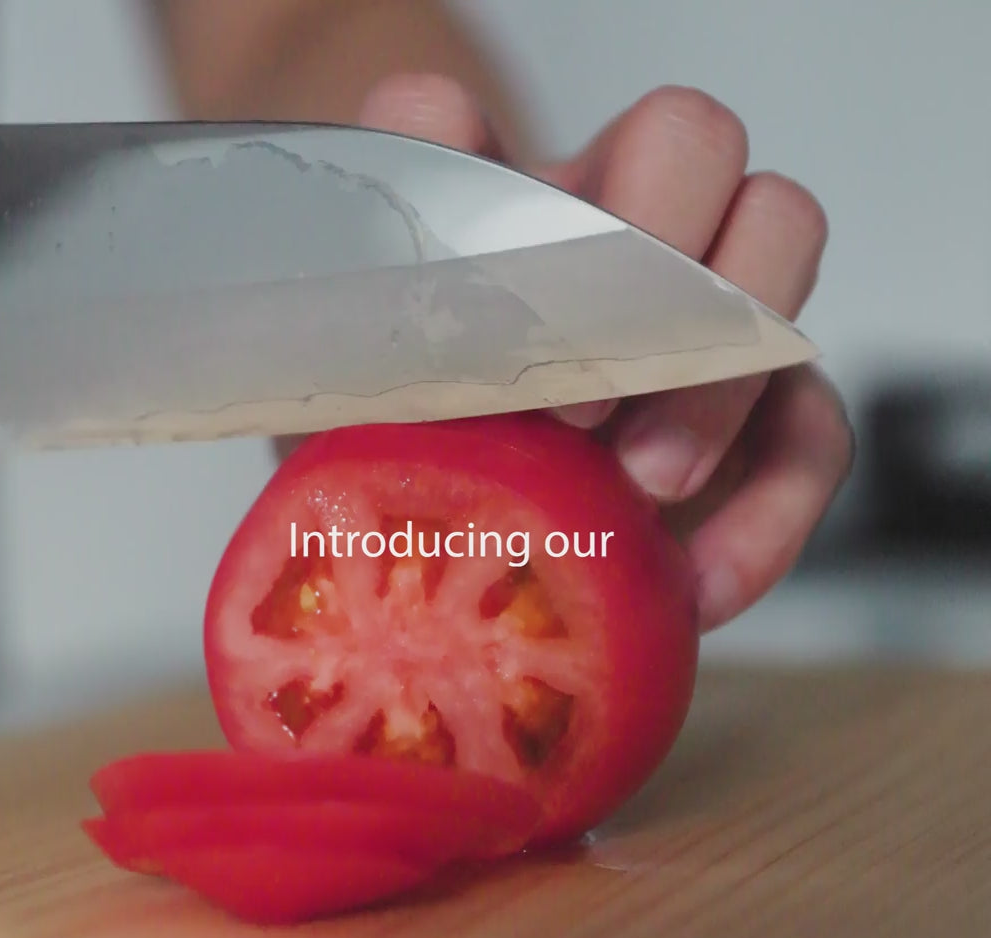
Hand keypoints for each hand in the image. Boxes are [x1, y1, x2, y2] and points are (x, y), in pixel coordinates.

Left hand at [357, 75, 853, 631]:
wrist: (492, 555)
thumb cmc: (430, 482)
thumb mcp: (371, 446)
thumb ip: (359, 405)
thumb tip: (353, 408)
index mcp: (478, 222)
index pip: (442, 123)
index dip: (439, 173)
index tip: (435, 304)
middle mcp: (600, 227)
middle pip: (686, 138)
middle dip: (644, 269)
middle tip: (576, 407)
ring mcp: (695, 303)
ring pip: (781, 234)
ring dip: (722, 370)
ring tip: (648, 488)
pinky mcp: (760, 401)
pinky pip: (814, 424)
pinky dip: (772, 507)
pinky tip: (700, 584)